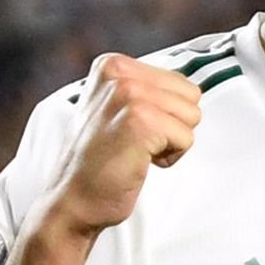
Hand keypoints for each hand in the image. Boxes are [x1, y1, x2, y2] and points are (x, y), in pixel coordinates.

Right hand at [40, 53, 200, 238]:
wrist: (72, 198)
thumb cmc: (95, 162)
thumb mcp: (112, 108)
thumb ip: (144, 90)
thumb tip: (186, 90)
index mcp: (112, 65)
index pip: (179, 82)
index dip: (164, 114)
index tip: (131, 128)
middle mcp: (119, 74)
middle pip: (190, 96)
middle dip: (171, 125)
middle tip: (135, 142)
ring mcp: (129, 95)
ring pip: (191, 116)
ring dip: (169, 142)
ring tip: (136, 150)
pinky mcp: (141, 121)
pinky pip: (186, 138)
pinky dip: (169, 158)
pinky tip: (138, 161)